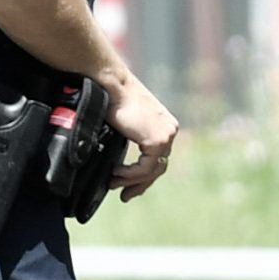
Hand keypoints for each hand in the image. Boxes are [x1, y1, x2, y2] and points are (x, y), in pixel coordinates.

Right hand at [106, 73, 181, 198]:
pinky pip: (146, 168)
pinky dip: (130, 175)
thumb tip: (114, 162)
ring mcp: (166, 136)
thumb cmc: (110, 98)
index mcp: (163, 125)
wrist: (110, 84)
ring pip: (152, 170)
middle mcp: (169, 130)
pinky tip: (115, 174)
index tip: (127, 184)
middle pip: (158, 166)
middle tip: (125, 195)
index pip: (158, 157)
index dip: (144, 174)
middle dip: (140, 184)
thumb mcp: (122, 124)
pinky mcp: (157, 141)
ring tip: (114, 185)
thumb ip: (126, 140)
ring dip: (131, 181)